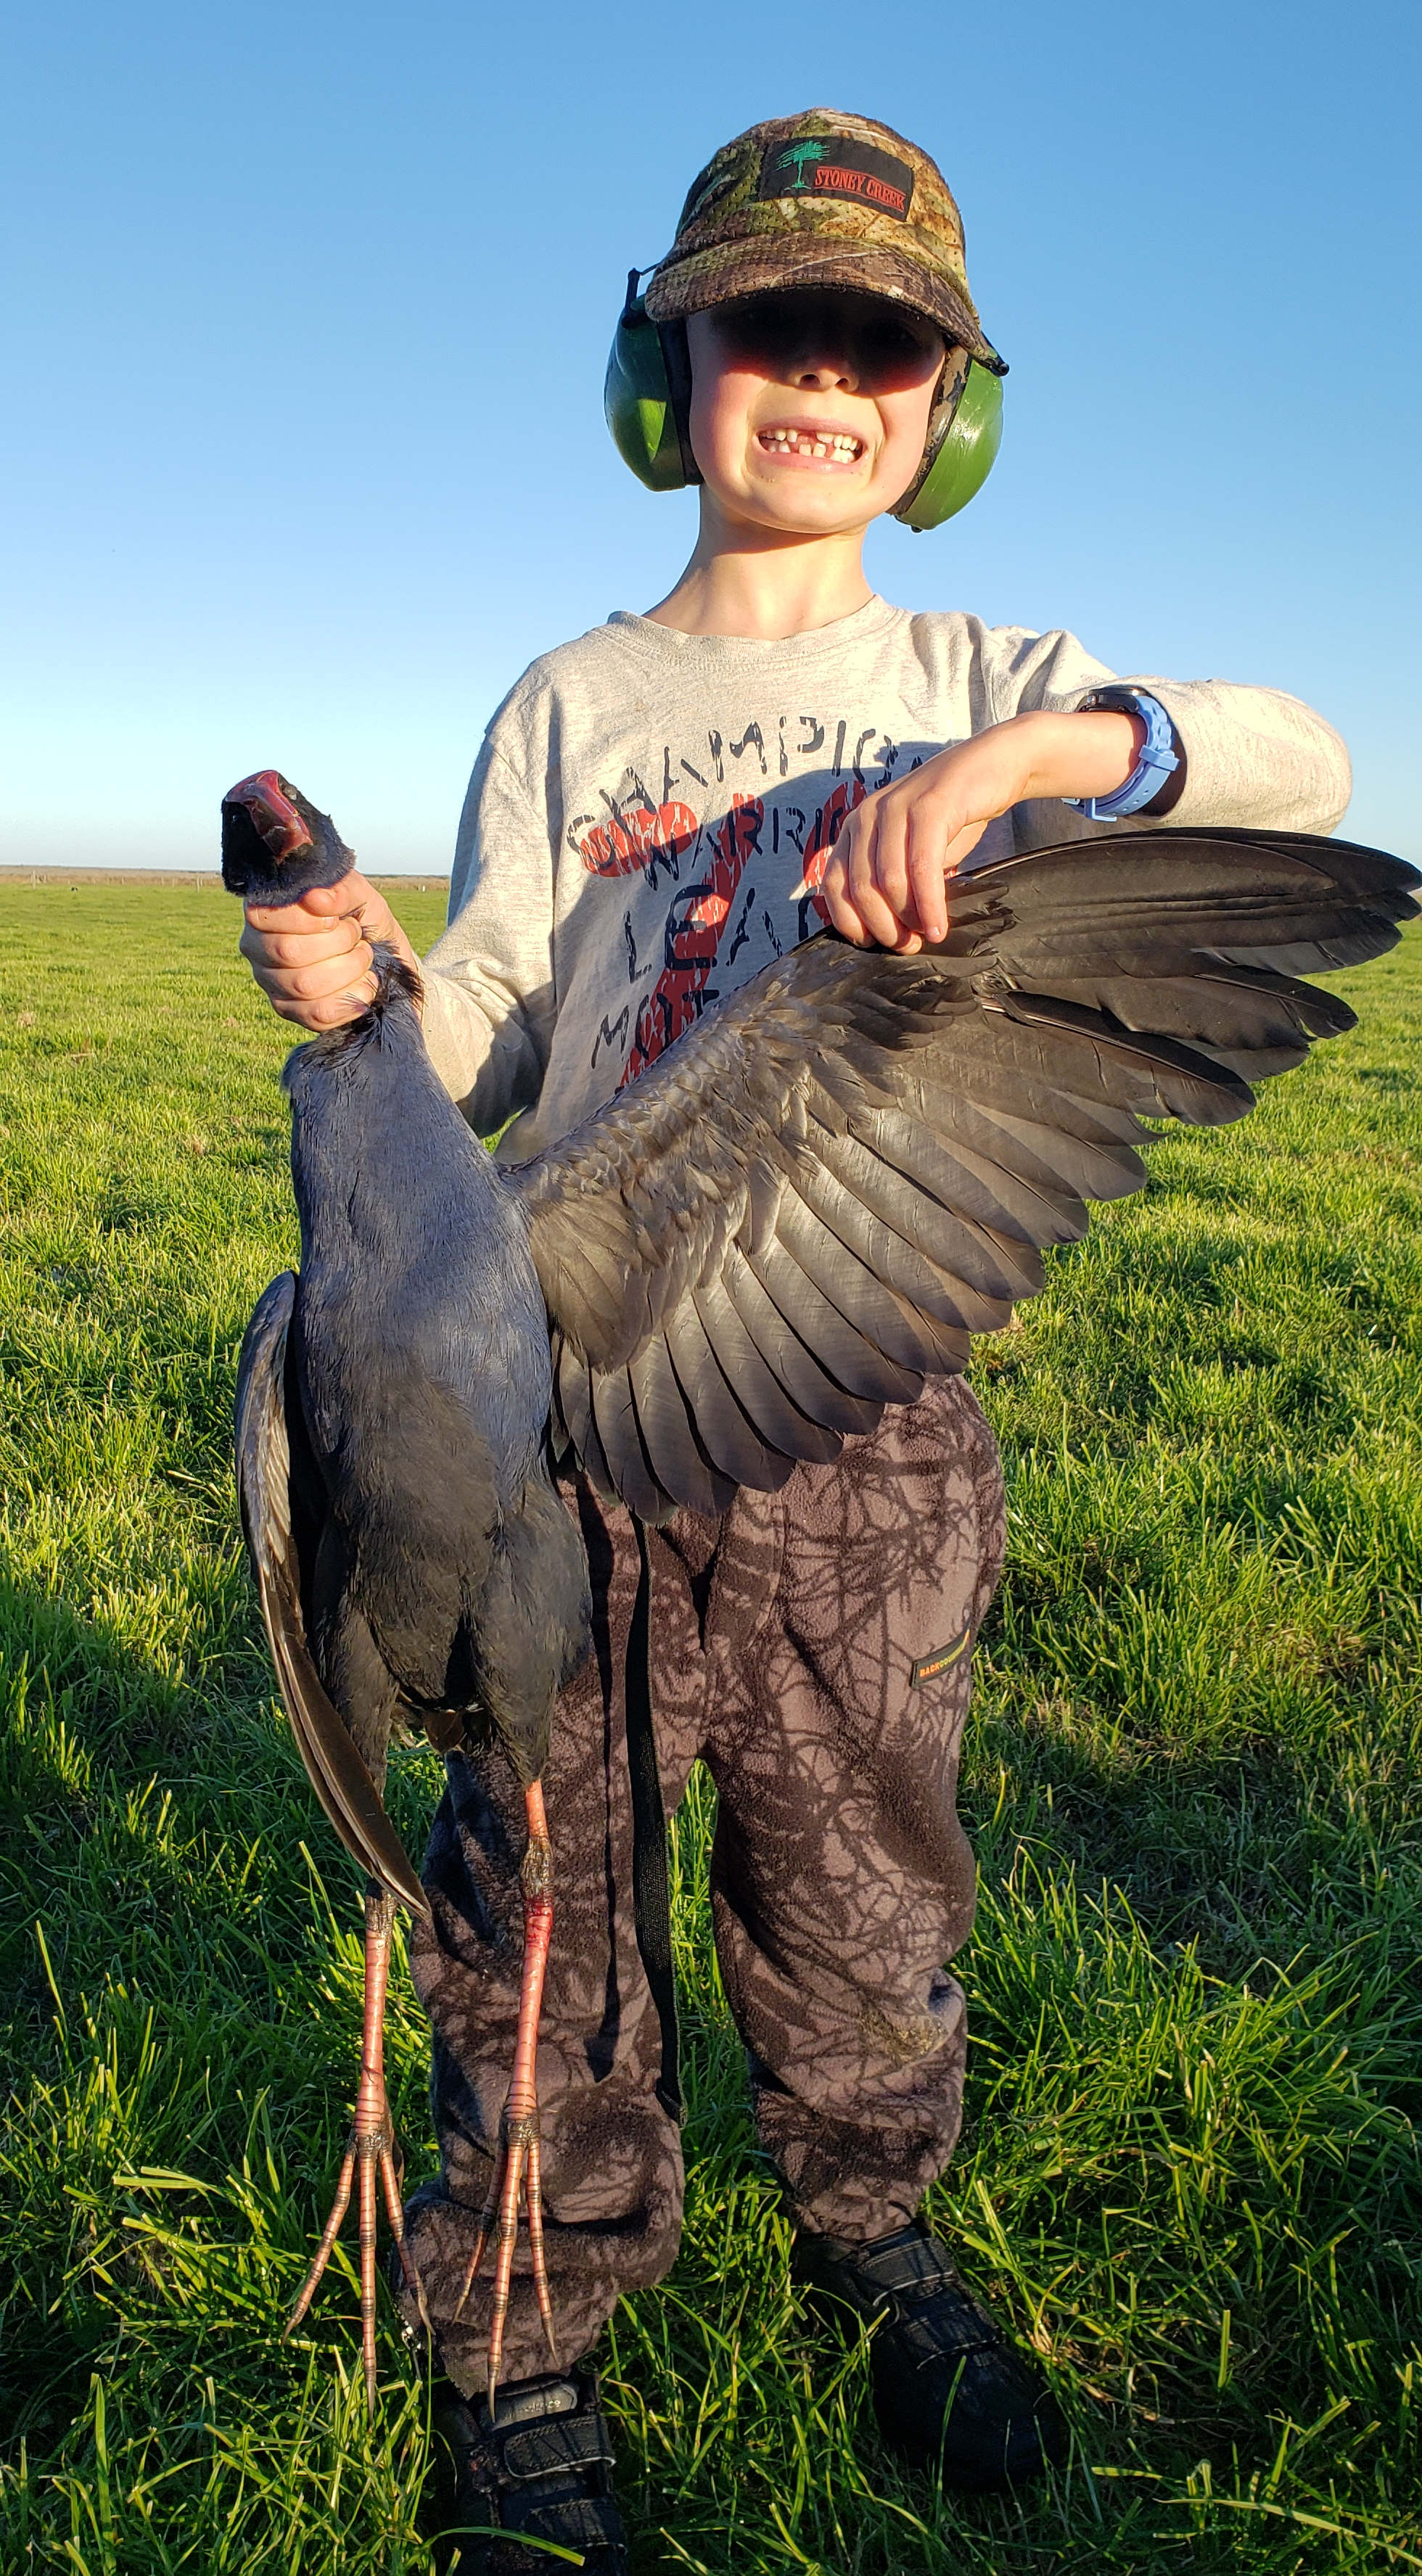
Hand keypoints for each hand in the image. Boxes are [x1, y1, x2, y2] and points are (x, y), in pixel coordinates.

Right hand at [239, 872, 421, 1029]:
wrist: (381, 955)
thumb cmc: (360, 917)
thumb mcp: (358, 893)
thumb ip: (340, 888)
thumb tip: (316, 897)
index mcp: (263, 911)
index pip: (266, 917)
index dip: (309, 919)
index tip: (337, 918)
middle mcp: (256, 947)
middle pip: (288, 952)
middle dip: (337, 942)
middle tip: (357, 935)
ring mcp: (270, 983)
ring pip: (305, 985)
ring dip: (349, 969)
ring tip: (363, 957)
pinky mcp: (290, 1011)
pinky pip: (318, 1013)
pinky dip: (351, 997)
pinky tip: (364, 983)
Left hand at [819, 708, 1145, 950]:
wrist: (993, 768)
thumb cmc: (951, 817)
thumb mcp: (911, 852)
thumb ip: (891, 881)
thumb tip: (882, 933)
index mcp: (855, 828)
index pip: (833, 886)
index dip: (852, 923)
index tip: (878, 944)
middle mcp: (868, 816)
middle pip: (860, 889)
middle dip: (884, 928)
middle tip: (910, 946)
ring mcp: (896, 808)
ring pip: (888, 882)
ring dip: (908, 920)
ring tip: (928, 937)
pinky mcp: (929, 807)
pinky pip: (922, 868)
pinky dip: (929, 905)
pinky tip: (940, 926)